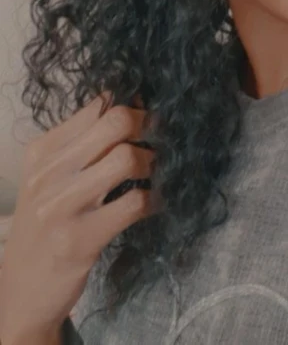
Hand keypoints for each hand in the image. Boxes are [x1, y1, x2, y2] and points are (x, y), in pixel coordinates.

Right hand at [0, 93, 157, 342]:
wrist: (22, 292)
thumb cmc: (46, 225)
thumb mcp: (50, 177)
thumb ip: (83, 141)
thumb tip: (129, 102)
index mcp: (41, 151)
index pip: (98, 106)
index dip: (131, 105)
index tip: (147, 116)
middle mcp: (48, 173)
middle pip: (115, 122)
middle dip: (147, 125)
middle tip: (158, 139)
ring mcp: (62, 207)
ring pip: (126, 158)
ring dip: (153, 163)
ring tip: (154, 172)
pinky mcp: (81, 239)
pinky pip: (134, 203)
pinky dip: (154, 199)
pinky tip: (153, 201)